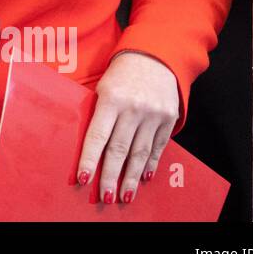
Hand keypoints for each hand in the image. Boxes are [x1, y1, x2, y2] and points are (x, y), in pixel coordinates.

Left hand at [74, 51, 178, 205]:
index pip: (98, 135)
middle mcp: (133, 108)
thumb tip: (89, 147)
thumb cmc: (120, 74)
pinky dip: (149, 163)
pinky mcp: (168, 118)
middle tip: (105, 197)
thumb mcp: (103, 87)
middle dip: (111, 176)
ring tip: (124, 196)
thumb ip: (98, 114)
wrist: (154, 57)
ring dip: (131, 177)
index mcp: (111, 98)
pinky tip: (142, 178)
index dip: (90, 158)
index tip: (84, 178)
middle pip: (119, 149)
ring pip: (140, 152)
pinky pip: (158, 146)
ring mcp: (153, 114)